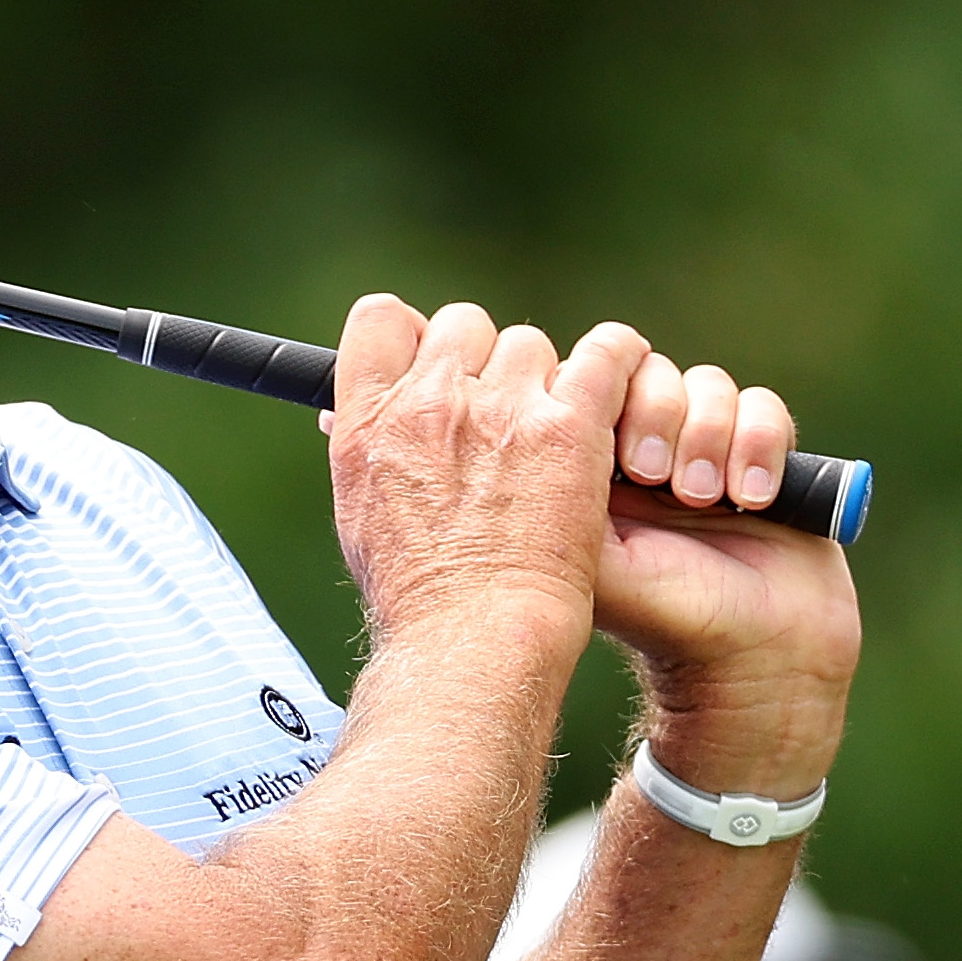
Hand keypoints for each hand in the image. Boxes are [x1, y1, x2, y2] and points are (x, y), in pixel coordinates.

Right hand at [319, 297, 629, 663]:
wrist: (472, 641)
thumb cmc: (419, 598)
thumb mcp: (359, 515)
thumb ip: (362, 449)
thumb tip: (341, 414)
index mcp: (369, 420)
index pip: (381, 319)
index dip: (414, 337)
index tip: (433, 365)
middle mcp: (431, 402)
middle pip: (463, 325)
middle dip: (482, 362)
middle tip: (501, 414)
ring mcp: (500, 409)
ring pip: (530, 346)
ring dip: (542, 382)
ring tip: (554, 436)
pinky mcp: (568, 427)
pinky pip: (607, 355)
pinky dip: (619, 361)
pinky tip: (621, 383)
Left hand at [586, 342, 857, 802]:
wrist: (753, 659)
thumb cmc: (661, 616)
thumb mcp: (588, 558)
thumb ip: (551, 493)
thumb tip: (524, 426)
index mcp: (591, 463)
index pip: (591, 384)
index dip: (612, 403)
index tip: (627, 467)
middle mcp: (646, 447)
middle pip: (650, 372)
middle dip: (664, 419)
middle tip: (670, 486)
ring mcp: (705, 448)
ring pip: (709, 384)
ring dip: (713, 437)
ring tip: (711, 500)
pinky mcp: (762, 455)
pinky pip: (764, 406)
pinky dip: (760, 443)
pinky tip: (755, 501)